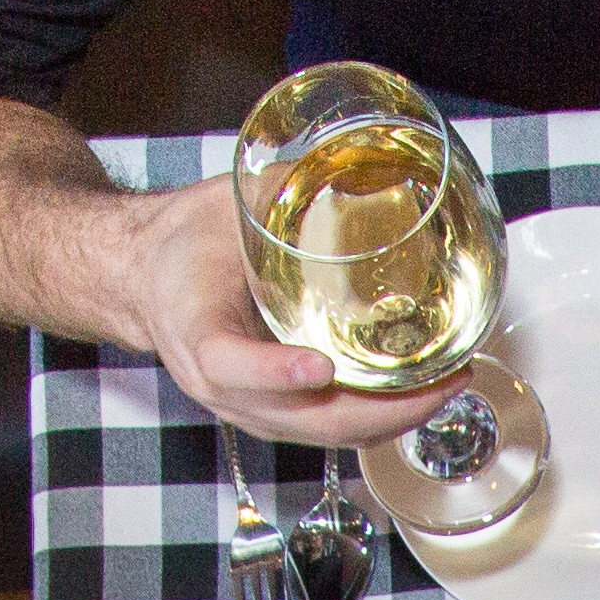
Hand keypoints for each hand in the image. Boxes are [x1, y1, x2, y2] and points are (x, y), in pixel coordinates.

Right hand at [128, 178, 460, 445]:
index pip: (232, 364)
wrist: (149, 280)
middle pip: (307, 419)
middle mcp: (222, 387)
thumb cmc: (185, 243)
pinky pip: (336, 430)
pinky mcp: (278, 416)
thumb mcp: (226, 207)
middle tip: (442, 380)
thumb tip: (363, 165)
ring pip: (330, 434)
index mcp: (197, 333)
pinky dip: (383, 418)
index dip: (276, 372)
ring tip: (450, 385)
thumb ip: (285, 192)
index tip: (319, 365)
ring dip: (395, 418)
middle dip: (384, 409)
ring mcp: (252, 410)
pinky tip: (424, 393)